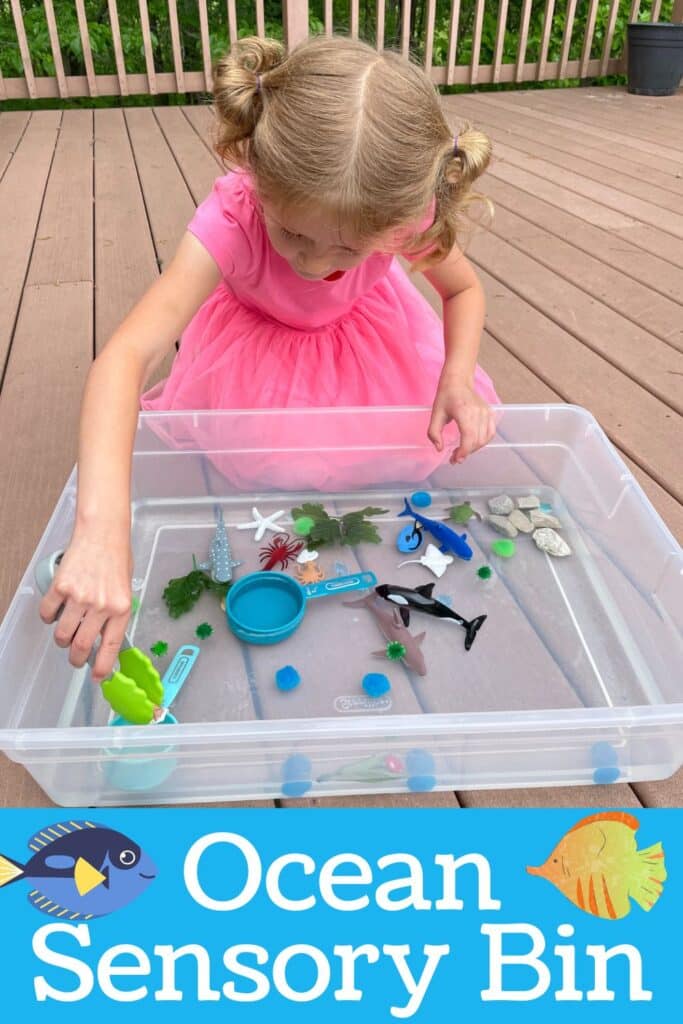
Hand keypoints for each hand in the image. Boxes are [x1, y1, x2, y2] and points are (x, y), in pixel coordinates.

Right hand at [38, 530, 132, 682]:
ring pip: (63, 634)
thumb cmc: (116, 557)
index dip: (103, 667)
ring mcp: (79, 597)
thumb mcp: (125, 589)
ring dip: (62, 640)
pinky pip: (48, 612)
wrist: (103, 532)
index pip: (110, 647)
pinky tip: (55, 613)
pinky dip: (49, 617)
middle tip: (76, 659)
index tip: (99, 677)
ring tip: (65, 635)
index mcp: (121, 608)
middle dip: (77, 658)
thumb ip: (116, 614)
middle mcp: (101, 606)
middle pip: (82, 646)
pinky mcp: (61, 587)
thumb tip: (106, 639)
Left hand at [428, 374, 495, 464]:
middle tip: (455, 457)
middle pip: (477, 441)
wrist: (458, 381)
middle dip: (466, 453)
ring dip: (474, 449)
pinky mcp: (490, 413)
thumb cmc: (446, 396)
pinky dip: (482, 441)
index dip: (464, 451)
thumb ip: (434, 433)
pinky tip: (472, 443)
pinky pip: (490, 432)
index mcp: (464, 411)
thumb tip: (440, 449)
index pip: (469, 437)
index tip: (455, 459)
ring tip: (462, 450)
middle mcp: (478, 412)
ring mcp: (486, 412)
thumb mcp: (435, 414)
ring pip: (484, 439)